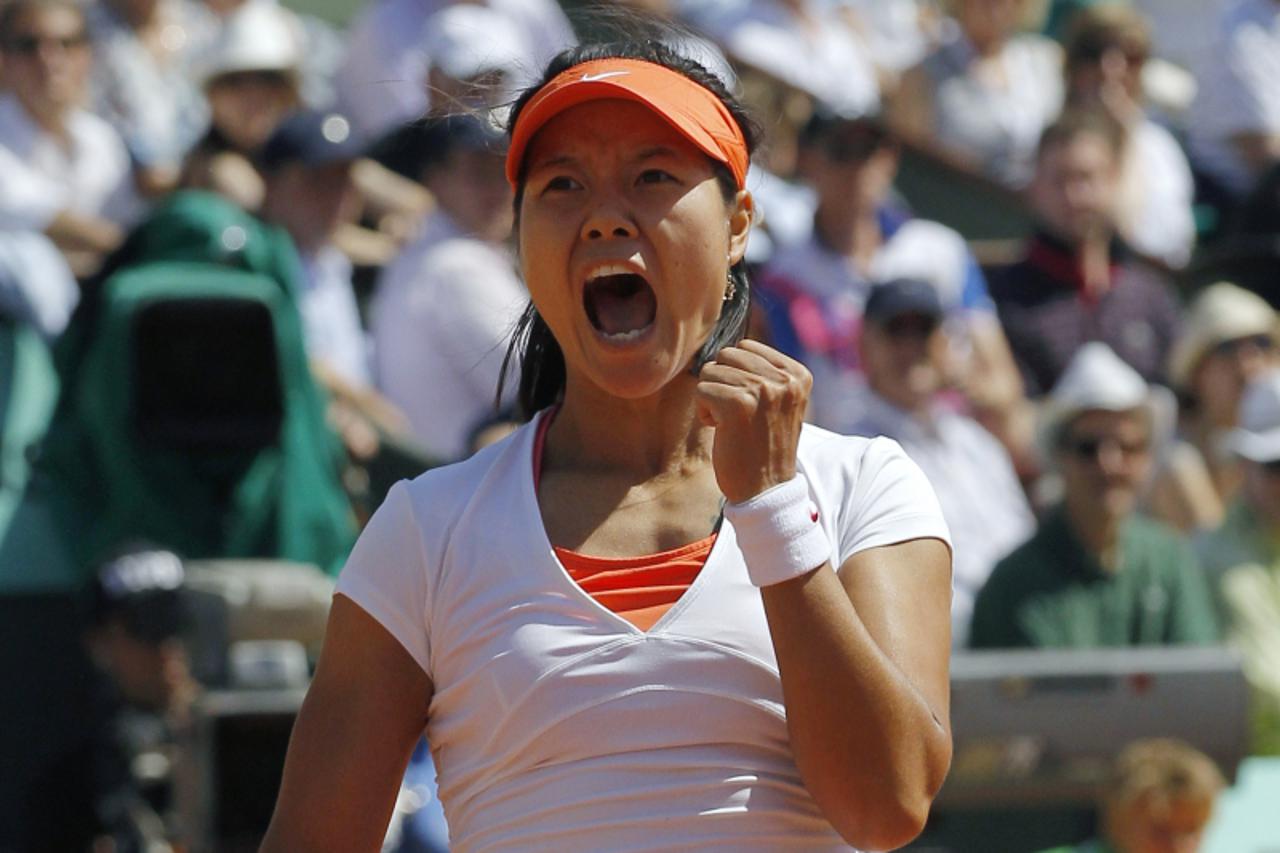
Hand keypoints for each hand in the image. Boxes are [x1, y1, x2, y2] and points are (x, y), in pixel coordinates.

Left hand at [695, 339, 811, 503]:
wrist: (766, 491)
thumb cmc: (765, 446)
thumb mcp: (778, 403)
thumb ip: (764, 372)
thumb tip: (730, 346)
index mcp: (798, 374)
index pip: (747, 346)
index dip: (737, 374)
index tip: (750, 405)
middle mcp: (784, 379)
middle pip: (727, 355)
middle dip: (722, 382)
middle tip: (736, 414)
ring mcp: (762, 389)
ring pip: (711, 371)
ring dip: (712, 398)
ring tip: (731, 424)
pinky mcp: (738, 404)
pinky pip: (702, 389)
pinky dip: (704, 412)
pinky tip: (722, 431)